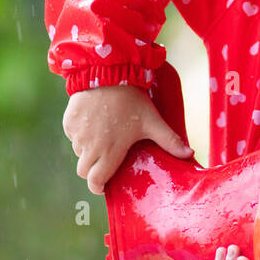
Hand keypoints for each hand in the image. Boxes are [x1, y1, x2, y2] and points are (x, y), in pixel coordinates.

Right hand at [63, 84, 194, 193]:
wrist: (107, 73)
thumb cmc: (132, 100)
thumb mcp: (152, 121)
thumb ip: (170, 141)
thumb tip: (190, 154)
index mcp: (109, 151)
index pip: (95, 181)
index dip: (98, 187)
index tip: (104, 186)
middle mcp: (89, 146)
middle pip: (84, 170)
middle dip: (93, 171)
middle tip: (105, 162)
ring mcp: (77, 134)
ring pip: (78, 152)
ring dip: (88, 151)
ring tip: (103, 139)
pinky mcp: (69, 121)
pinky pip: (72, 135)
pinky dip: (80, 135)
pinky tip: (93, 124)